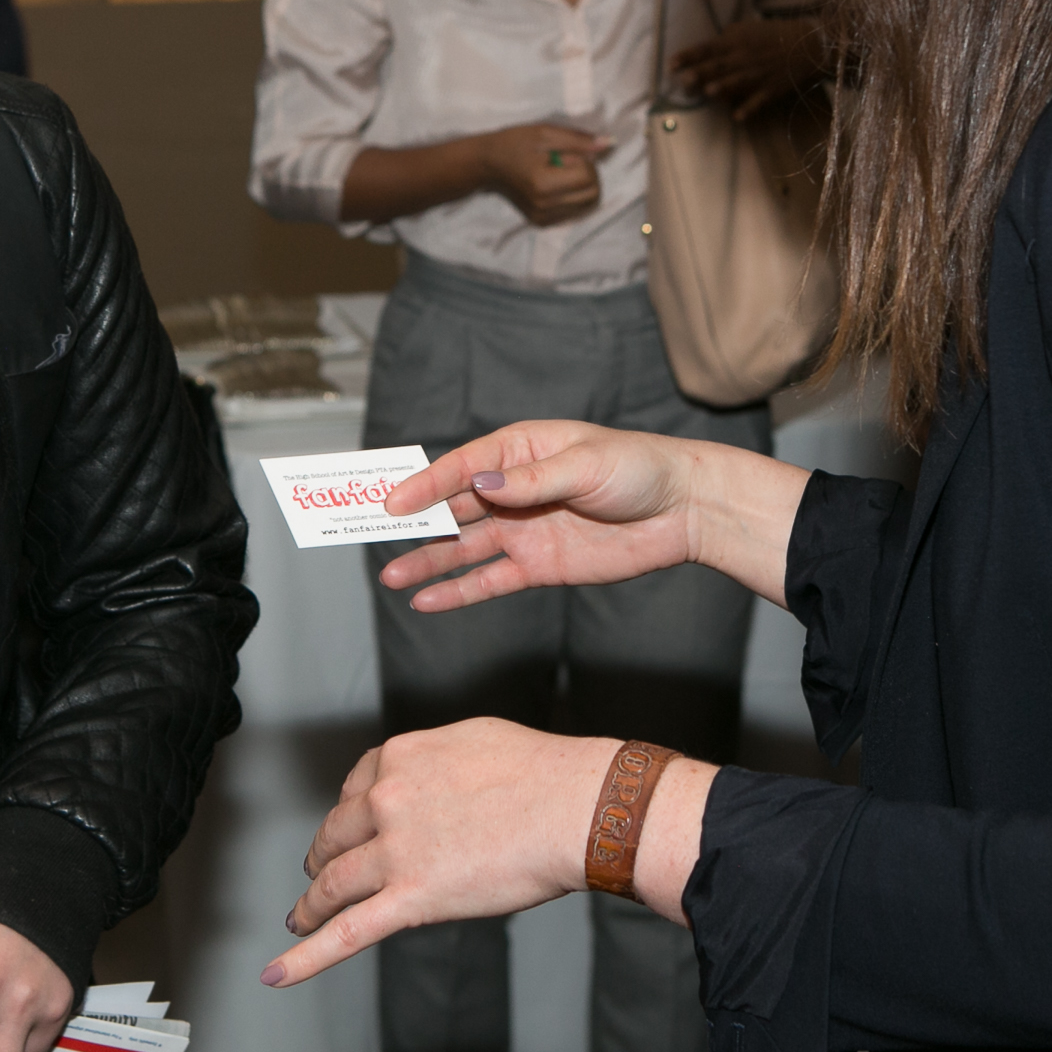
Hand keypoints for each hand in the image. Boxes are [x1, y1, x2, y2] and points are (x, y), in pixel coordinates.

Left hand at [264, 721, 617, 986]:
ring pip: (333, 885)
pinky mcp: (412, 899)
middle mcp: (385, 800)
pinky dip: (306, 957)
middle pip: (334, 836)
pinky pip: (347, 933)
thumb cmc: (540, 772)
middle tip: (317, 875)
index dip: (345, 815)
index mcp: (397, 759)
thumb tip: (430, 775)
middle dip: (322, 858)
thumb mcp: (471, 741)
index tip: (344, 830)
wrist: (572, 807)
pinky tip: (280, 971)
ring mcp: (395, 852)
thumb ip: (434, 762)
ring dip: (311, 905)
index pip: (352, 789)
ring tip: (300, 919)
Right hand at [378, 420, 809, 607]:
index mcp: (518, 450)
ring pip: (463, 548)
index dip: (423, 484)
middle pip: (451, 507)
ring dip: (427, 561)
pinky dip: (458, 591)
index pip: (460, 467)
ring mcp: (522, 529)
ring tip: (389, 575)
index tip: (390, 502)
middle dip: (412, 521)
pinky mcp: (538, 566)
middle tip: (366, 534)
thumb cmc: (639, 469)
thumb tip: (482, 484)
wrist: (684, 511)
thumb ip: (533, 480)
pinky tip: (427, 601)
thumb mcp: (587, 464)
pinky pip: (490, 580)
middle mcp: (512, 490)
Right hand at [475, 123, 612, 225]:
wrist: (486, 165)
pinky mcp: (542, 222)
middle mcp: (544, 206)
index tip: (565, 154)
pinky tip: (557, 186)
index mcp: (544, 184)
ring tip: (561, 174)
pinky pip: (574, 212)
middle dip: (588, 176)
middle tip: (567, 163)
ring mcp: (543, 217)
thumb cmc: (514, 143)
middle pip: (593, 195)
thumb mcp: (545, 133)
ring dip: (582, 188)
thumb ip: (578, 141)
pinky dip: (573, 198)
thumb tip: (609, 144)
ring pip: (587, 206)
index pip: (588, 177)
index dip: (583, 160)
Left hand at [672, 16, 825, 120]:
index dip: (688, 56)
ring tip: (709, 92)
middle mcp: (744, 58)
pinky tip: (738, 116)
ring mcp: (758, 75)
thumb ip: (726, 38)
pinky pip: (759, 100)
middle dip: (700, 73)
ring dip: (723, 87)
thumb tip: (706, 50)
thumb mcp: (747, 29)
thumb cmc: (772, 35)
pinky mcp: (772, 89)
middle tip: (683, 81)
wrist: (808, 45)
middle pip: (718, 67)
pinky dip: (749, 108)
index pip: (706, 49)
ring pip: (737, 82)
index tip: (670, 64)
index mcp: (735, 42)